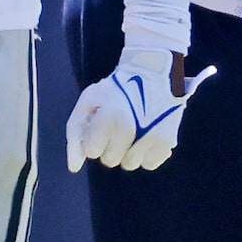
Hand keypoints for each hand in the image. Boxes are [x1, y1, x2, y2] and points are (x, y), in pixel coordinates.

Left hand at [67, 49, 208, 171]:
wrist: (153, 74)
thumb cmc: (115, 89)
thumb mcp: (88, 102)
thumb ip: (75, 133)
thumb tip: (74, 167)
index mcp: (108, 118)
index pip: (92, 152)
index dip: (93, 139)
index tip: (100, 126)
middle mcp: (131, 130)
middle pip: (110, 161)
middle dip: (109, 147)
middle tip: (116, 128)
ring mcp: (151, 138)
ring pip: (129, 164)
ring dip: (127, 152)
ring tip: (132, 131)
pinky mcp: (167, 142)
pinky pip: (150, 164)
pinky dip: (146, 155)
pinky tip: (145, 138)